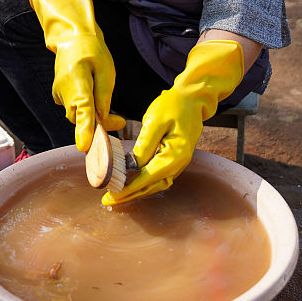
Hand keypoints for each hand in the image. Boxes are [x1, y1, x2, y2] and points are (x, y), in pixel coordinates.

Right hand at [29, 0, 125, 150]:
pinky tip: (93, 98)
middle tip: (120, 121)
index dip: (84, 128)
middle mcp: (63, 89)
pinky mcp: (58, 96)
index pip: (82, 107)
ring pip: (77, 115)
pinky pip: (74, 110)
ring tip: (109, 107)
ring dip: (92, 116)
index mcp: (76, 78)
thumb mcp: (107, 69)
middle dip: (97, 124)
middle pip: (79, 117)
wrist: (72, 38)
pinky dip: (85, 111)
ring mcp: (58, 94)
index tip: (84, 146)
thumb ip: (105, 95)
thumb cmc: (92, 51)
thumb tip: (104, 118)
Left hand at [103, 40, 244, 205]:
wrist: (192, 99)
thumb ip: (144, 144)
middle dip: (130, 195)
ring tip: (117, 195)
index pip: (149, 177)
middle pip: (152, 185)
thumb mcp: (155, 121)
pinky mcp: (174, 158)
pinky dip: (145, 182)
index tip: (113, 195)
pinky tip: (131, 182)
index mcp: (175, 154)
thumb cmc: (174, 105)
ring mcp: (178, 162)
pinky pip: (158, 176)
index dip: (129, 188)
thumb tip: (133, 165)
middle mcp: (179, 163)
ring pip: (156, 184)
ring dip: (137, 191)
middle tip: (109, 201)